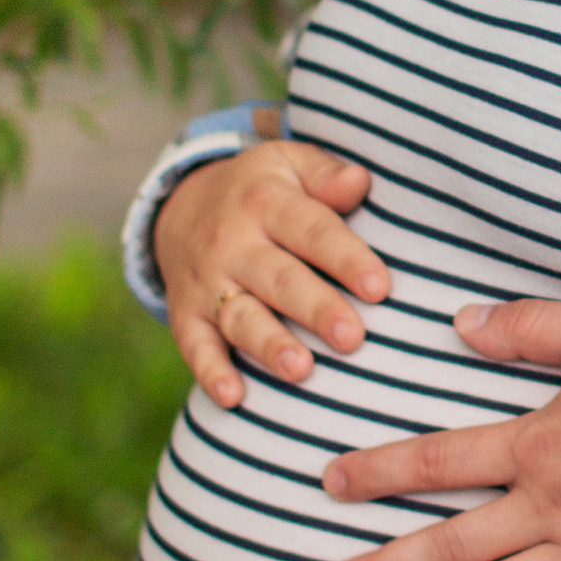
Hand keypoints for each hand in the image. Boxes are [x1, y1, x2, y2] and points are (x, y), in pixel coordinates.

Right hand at [156, 123, 390, 408]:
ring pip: (240, 316)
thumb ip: (325, 174)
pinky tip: (233, 397)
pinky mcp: (185, 314)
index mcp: (266, 201)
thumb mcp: (289, 163)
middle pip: (279, 279)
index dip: (345, 258)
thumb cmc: (261, 190)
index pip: (312, 230)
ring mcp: (206, 282)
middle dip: (315, 309)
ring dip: (269, 345)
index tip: (379, 287)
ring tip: (301, 370)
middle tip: (351, 337)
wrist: (180, 206)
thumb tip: (360, 181)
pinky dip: (210, 372)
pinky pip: (194, 345)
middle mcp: (232, 243)